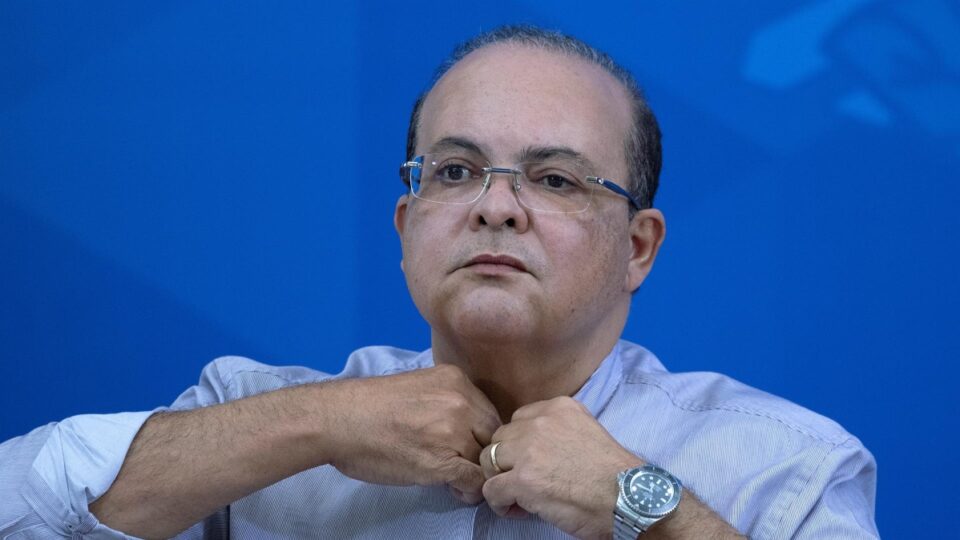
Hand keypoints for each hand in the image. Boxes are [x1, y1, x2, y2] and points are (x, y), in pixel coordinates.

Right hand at [323, 364, 500, 503]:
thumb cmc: (368, 407)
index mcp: (455, 380)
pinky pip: (474, 480)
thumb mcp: (418, 387)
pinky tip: (455, 491)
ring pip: (486, 459)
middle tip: (468, 467)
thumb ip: (446, 402)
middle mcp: (460, 401)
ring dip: (476, 473)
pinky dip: (469, 490)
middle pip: (494, 435)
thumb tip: (464, 427)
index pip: (489, 411)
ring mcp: (453, 431)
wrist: (338, 420)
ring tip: (459, 482)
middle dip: (484, 453)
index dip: (481, 434)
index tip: (470, 447)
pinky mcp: (443, 461)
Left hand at [479, 397, 640, 538]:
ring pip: (489, 461)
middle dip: (507, 462)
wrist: (629, 499)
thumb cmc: (613, 474)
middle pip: (500, 439)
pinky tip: (518, 510)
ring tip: (519, 498)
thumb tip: (530, 449)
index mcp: (558, 407)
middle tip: (524, 483)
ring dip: (500, 480)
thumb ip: (557, 430)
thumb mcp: (586, 430)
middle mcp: (540, 422)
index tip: (533, 464)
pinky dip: (500, 503)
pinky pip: (491, 489)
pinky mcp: (523, 480)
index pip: (517, 420)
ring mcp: (529, 450)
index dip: (520, 445)